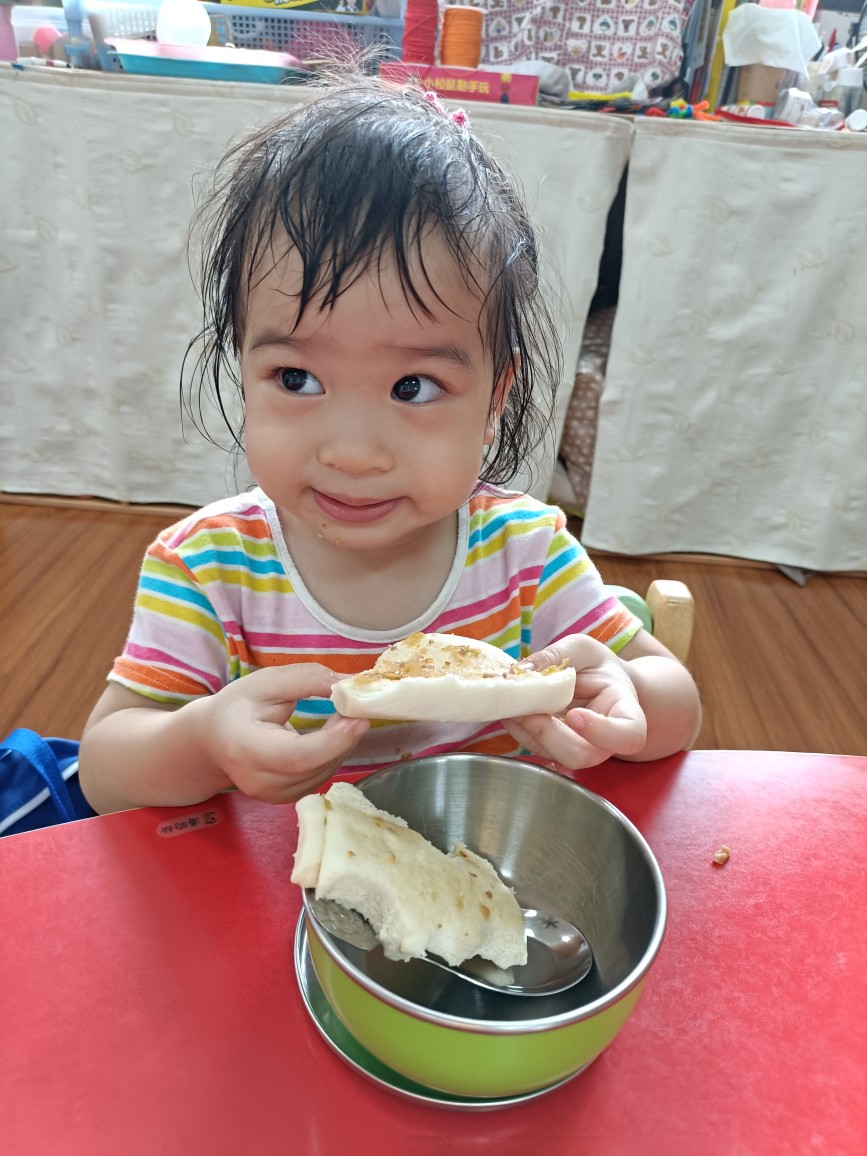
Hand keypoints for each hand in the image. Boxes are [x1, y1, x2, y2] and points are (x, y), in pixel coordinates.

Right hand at [189, 664, 368, 802]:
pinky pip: (322, 776)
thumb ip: (306, 679)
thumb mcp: (266, 682)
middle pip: (316, 765)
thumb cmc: (238, 707)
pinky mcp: (287, 799)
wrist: (213, 740)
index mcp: (246, 749)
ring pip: (324, 771)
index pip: (297, 756)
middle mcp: (259, 781)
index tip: (358, 716)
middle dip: (345, 736)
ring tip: (343, 714)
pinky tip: (332, 733)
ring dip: (342, 743)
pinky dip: (334, 754)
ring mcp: (273, 796)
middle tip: (358, 706)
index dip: (333, 739)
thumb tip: (349, 684)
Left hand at [502, 636, 646, 769]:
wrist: (597, 685)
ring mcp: (579, 748)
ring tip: (510, 703)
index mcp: (626, 711)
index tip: (575, 715)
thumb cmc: (597, 667)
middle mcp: (605, 740)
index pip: (628, 735)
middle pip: (582, 755)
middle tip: (526, 711)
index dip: (602, 732)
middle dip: (548, 734)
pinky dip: (518, 728)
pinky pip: (535, 747)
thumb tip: (521, 670)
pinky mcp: (555, 749)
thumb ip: (556, 655)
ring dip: (527, 731)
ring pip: (554, 755)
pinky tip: (509, 707)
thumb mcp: (582, 648)